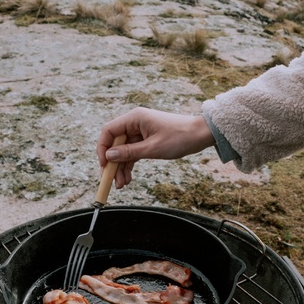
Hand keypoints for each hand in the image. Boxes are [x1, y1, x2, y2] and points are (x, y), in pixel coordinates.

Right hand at [97, 107, 214, 187]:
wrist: (200, 135)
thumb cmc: (179, 137)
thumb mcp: (152, 148)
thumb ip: (129, 153)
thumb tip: (109, 156)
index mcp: (134, 118)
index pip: (109, 131)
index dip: (103, 149)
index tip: (104, 166)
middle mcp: (135, 123)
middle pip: (115, 143)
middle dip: (113, 163)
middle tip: (111, 181)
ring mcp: (140, 132)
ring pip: (123, 151)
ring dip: (121, 167)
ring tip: (121, 184)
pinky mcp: (147, 140)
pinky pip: (133, 153)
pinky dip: (130, 165)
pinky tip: (127, 179)